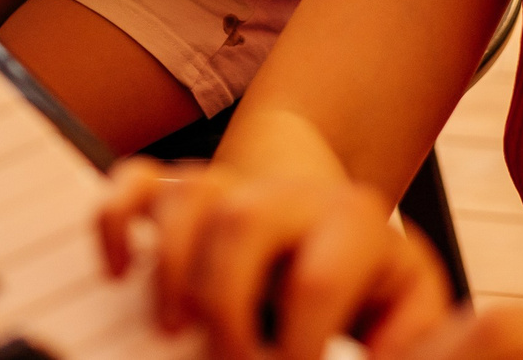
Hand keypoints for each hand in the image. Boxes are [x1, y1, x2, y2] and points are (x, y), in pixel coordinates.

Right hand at [98, 158, 450, 359]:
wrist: (338, 218)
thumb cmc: (371, 284)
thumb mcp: (407, 302)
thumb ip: (406, 334)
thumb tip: (376, 359)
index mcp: (353, 221)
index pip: (315, 280)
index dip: (297, 344)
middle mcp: (290, 193)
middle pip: (242, 224)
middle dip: (225, 306)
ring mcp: (234, 183)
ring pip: (188, 198)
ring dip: (169, 270)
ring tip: (173, 330)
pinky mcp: (187, 188)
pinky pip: (138, 181)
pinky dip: (116, 221)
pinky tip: (116, 271)